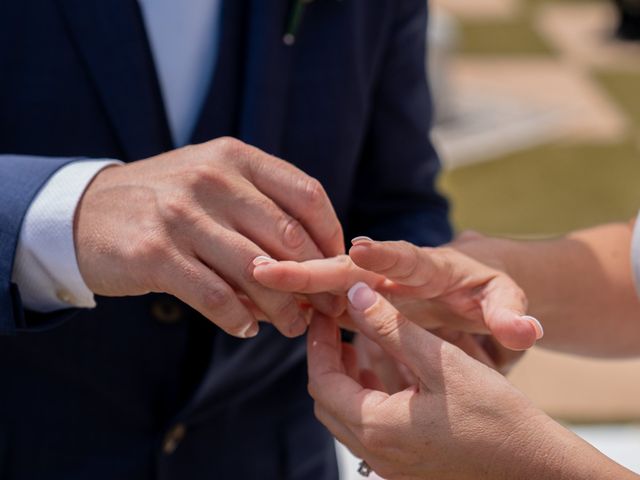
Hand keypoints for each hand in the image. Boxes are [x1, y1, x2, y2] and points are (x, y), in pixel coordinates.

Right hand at [74, 137, 343, 337]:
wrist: (85, 211)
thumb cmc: (167, 201)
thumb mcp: (214, 182)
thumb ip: (261, 207)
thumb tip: (317, 260)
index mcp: (236, 158)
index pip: (306, 195)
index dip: (332, 237)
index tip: (338, 268)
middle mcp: (212, 179)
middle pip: (288, 236)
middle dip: (317, 280)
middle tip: (326, 306)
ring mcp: (182, 215)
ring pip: (257, 271)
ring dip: (284, 308)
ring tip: (293, 326)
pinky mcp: (155, 253)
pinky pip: (214, 296)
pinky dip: (238, 318)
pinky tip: (246, 327)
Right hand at [254, 239, 541, 349]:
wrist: (470, 283)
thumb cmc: (490, 289)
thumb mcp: (508, 299)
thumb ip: (512, 313)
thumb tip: (527, 331)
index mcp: (429, 266)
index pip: (405, 257)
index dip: (383, 254)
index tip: (357, 247)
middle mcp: (393, 270)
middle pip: (348, 267)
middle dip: (309, 266)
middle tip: (265, 265)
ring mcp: (374, 284)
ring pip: (328, 281)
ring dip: (292, 281)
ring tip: (249, 281)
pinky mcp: (363, 299)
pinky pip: (327, 299)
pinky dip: (299, 300)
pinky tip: (268, 304)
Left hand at [307, 284, 602, 479]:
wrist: (539, 471)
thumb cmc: (496, 416)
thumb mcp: (441, 362)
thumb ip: (392, 327)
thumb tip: (355, 295)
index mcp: (377, 427)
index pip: (323, 380)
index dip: (319, 343)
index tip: (324, 314)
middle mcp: (375, 455)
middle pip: (328, 402)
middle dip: (328, 361)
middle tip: (338, 328)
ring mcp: (391, 468)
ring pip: (347, 418)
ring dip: (347, 381)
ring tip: (360, 347)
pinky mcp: (408, 471)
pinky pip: (371, 432)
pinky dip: (368, 400)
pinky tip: (389, 379)